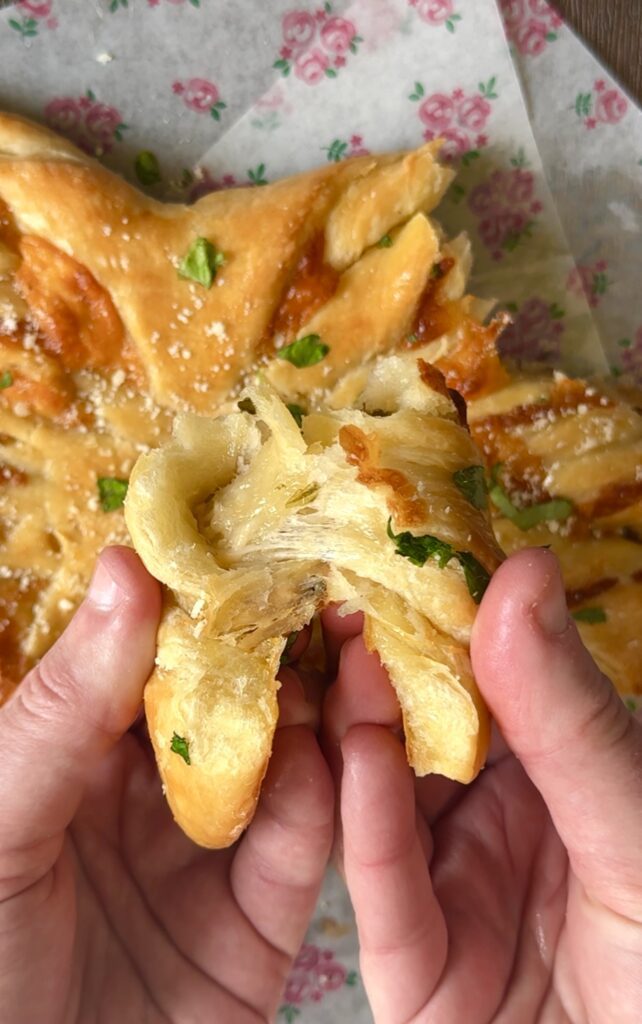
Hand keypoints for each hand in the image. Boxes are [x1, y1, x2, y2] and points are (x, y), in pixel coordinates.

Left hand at [0, 547, 332, 1022]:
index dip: (198, 593)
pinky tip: (345, 741)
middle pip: (229, 696)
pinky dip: (334, 787)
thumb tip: (126, 568)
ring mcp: (210, 851)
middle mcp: (149, 790)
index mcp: (76, 752)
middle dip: (278, 638)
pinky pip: (309, 840)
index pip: (148, 652)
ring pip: (283, 755)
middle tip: (331, 573)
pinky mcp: (263, 917)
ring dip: (321, 700)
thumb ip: (63, 707)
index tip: (253, 532)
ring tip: (356, 638)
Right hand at [323, 549, 641, 1022]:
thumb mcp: (637, 823)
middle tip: (351, 596)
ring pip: (384, 811)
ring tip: (350, 659)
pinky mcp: (421, 981)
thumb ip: (571, 713)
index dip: (442, 623)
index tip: (405, 553)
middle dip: (382, 671)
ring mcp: (453, 901)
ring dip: (363, 734)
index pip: (481, 688)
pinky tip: (360, 757)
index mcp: (547, 777)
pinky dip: (371, 827)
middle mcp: (491, 828)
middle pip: (418, 743)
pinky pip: (390, 903)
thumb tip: (521, 571)